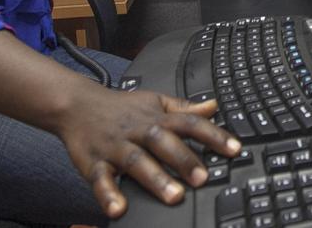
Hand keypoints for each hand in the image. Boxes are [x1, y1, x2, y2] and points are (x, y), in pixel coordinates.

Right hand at [57, 89, 239, 217]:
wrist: (77, 105)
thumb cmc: (121, 108)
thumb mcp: (155, 103)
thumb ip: (184, 108)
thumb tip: (214, 107)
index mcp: (157, 118)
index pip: (190, 123)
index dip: (214, 135)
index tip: (235, 149)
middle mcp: (138, 131)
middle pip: (163, 142)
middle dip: (184, 159)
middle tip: (203, 178)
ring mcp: (116, 147)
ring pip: (136, 161)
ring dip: (155, 179)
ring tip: (174, 197)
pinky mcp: (93, 163)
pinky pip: (100, 180)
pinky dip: (108, 194)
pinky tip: (120, 209)